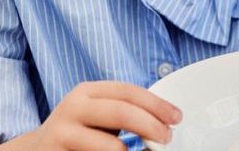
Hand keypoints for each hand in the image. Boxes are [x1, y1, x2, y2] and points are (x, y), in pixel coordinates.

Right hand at [29, 81, 181, 149]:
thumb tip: (164, 120)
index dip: (156, 104)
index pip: (128, 91)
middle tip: (167, 138)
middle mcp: (73, 108)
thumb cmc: (76, 133)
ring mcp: (62, 134)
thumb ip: (122, 110)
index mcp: (86, 92)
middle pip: (121, 112)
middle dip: (151, 125)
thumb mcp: (96, 113)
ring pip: (111, 146)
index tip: (176, 117)